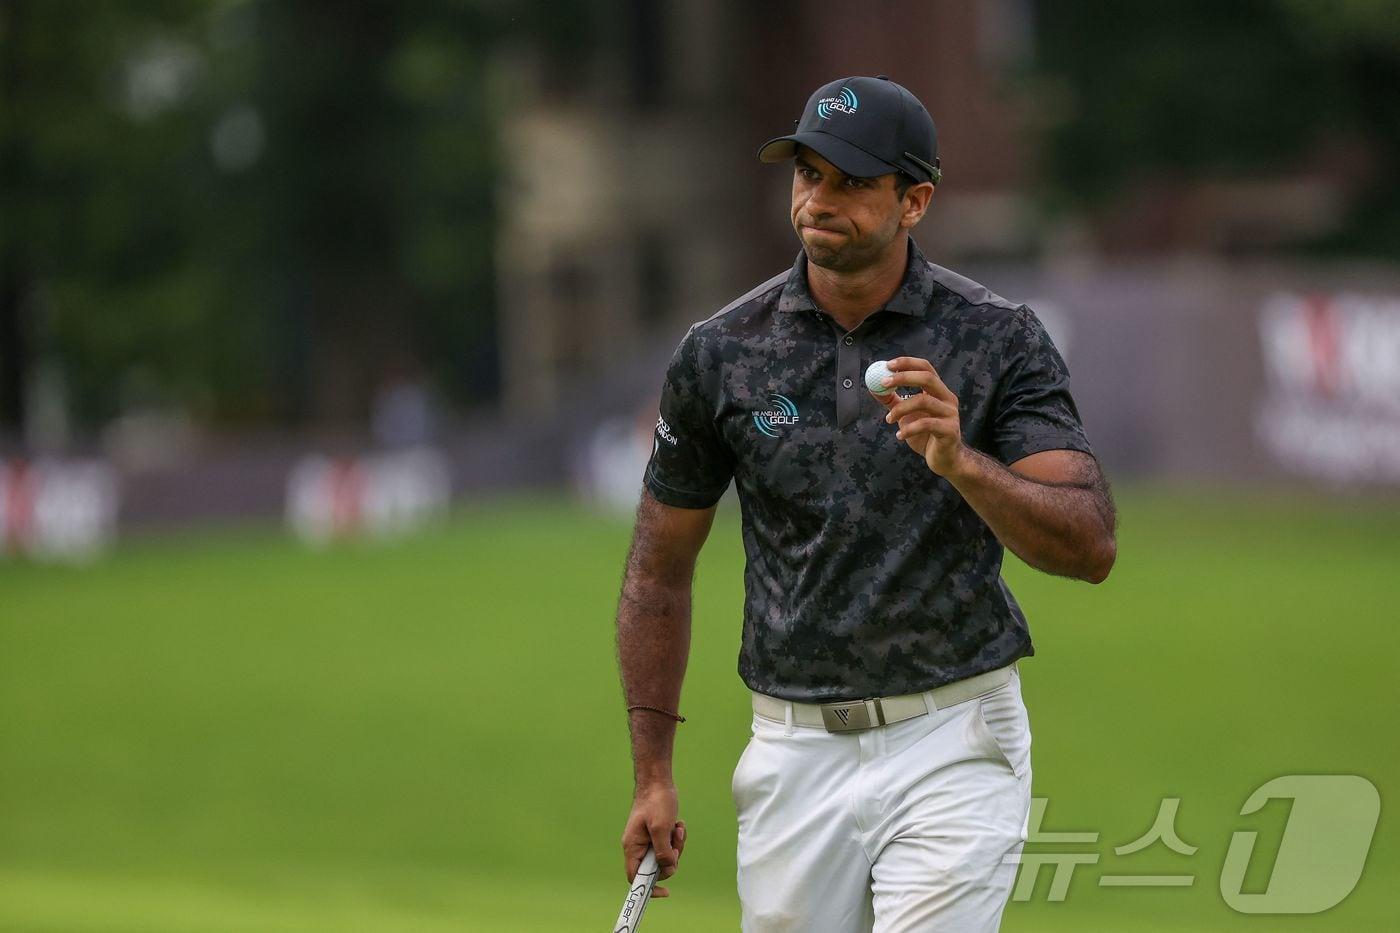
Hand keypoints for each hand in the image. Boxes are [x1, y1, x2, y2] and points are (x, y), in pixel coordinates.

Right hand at [621, 782, 685, 897]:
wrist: (657, 781)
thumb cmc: (656, 802)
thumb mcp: (661, 828)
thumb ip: (663, 852)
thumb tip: (668, 867)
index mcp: (633, 847)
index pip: (635, 877)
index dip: (648, 887)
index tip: (665, 892)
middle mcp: (638, 846)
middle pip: (655, 868)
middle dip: (670, 859)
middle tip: (676, 844)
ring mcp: (647, 841)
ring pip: (665, 856)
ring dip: (676, 846)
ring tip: (678, 828)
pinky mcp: (657, 834)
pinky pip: (669, 846)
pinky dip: (676, 838)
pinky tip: (678, 824)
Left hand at [873, 356, 967, 477]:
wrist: (944, 460)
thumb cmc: (925, 435)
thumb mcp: (907, 415)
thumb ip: (893, 401)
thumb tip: (874, 386)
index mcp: (938, 391)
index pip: (925, 368)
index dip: (907, 363)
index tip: (887, 365)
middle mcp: (947, 398)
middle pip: (927, 378)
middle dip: (903, 377)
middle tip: (883, 383)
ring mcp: (951, 414)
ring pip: (924, 401)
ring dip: (901, 408)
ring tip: (889, 419)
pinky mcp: (950, 430)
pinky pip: (927, 424)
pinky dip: (909, 429)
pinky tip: (899, 435)